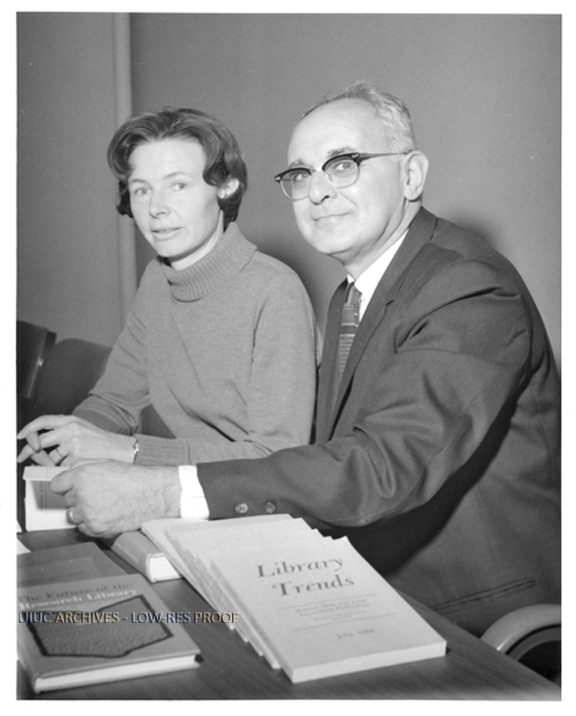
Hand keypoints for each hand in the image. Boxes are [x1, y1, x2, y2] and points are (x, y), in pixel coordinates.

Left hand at [17, 415, 135, 465]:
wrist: (121, 449)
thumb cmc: (102, 441)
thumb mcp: (82, 428)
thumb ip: (62, 431)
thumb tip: (40, 443)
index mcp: (71, 420)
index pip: (43, 421)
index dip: (28, 429)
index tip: (21, 436)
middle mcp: (71, 430)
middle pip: (39, 441)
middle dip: (28, 451)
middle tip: (23, 456)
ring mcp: (73, 445)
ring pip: (50, 458)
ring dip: (51, 464)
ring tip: (62, 463)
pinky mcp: (76, 458)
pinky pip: (61, 468)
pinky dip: (63, 470)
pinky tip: (73, 467)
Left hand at [51, 461, 180, 537]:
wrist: (151, 494)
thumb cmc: (132, 477)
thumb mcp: (106, 462)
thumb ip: (82, 466)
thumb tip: (67, 473)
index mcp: (82, 476)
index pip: (56, 484)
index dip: (65, 485)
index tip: (71, 487)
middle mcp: (82, 495)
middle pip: (65, 500)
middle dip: (77, 497)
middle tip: (96, 494)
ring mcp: (88, 513)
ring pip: (72, 515)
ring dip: (82, 511)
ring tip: (101, 505)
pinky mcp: (96, 528)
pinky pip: (82, 528)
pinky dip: (90, 523)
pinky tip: (105, 514)